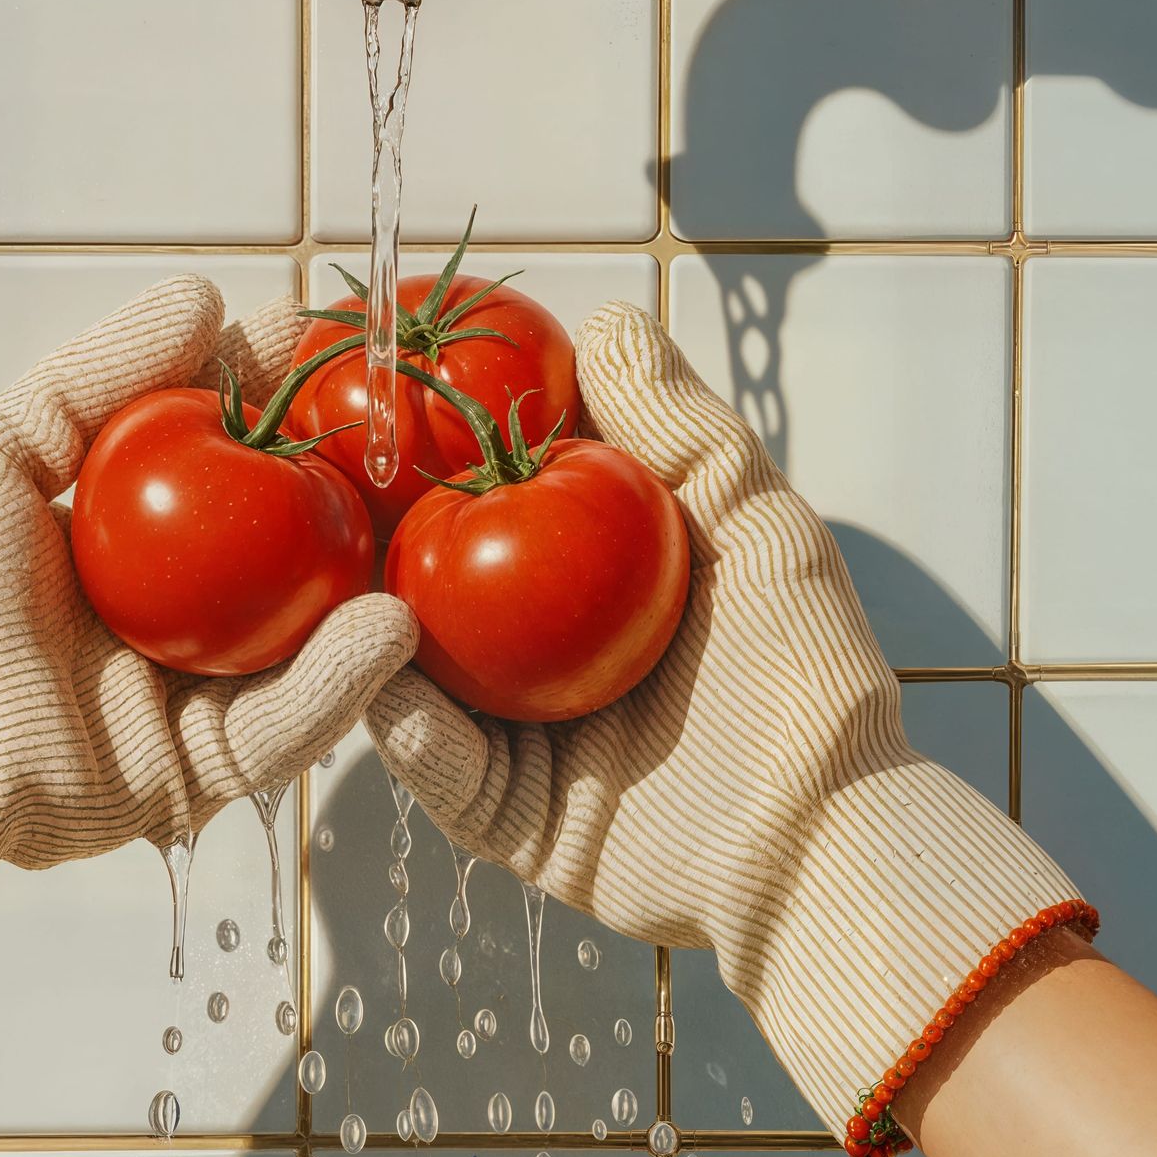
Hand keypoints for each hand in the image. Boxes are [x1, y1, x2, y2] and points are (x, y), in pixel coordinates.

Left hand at [0, 278, 416, 1030]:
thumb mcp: (6, 451)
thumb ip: (100, 375)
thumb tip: (205, 295)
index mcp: (134, 543)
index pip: (231, 454)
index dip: (284, 398)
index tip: (338, 340)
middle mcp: (177, 613)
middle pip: (289, 544)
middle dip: (354, 485)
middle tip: (410, 426)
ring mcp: (199, 693)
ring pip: (310, 635)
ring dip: (369, 582)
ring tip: (416, 522)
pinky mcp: (207, 771)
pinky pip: (290, 723)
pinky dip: (343, 678)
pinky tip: (385, 625)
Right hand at [369, 302, 1091, 1153]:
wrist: (827, 838)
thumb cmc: (808, 671)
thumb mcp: (753, 523)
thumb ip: (678, 428)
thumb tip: (604, 318)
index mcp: (600, 584)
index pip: (507, 498)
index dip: (451, 445)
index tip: (397, 388)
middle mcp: (549, 654)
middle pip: (441, 586)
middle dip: (383, 537)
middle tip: (328, 482)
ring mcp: (523, 737)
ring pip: (421, 675)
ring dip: (370, 630)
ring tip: (332, 579)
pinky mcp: (510, 819)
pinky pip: (439, 768)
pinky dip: (403, 726)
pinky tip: (377, 676)